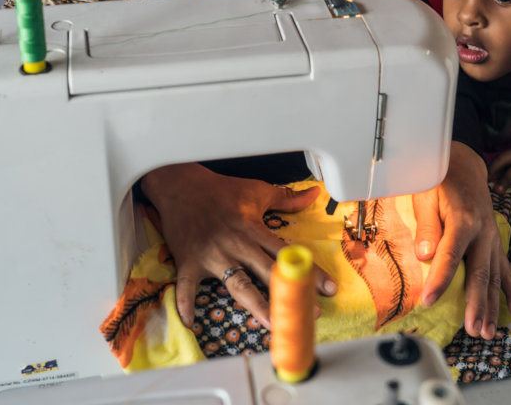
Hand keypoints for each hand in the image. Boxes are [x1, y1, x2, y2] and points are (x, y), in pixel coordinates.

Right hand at [139, 163, 336, 329]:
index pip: (287, 254)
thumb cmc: (220, 190)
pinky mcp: (189, 261)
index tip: (329, 289)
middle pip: (268, 272)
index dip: (309, 271)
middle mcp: (236, 243)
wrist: (181, 185)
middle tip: (312, 314)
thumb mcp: (257, 190)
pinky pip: (186, 285)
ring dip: (256, 305)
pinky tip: (190, 323)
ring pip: (238, 284)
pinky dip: (185, 303)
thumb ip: (287, 198)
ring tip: (272, 324)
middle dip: (290, 294)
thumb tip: (315, 194)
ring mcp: (212, 254)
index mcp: (253, 228)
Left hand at [412, 141, 510, 339]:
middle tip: (472, 331)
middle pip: (479, 273)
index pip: (450, 256)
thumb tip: (424, 254)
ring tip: (488, 332)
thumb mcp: (426, 194)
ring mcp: (492, 238)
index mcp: (463, 219)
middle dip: (476, 305)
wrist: (464, 165)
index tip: (429, 302)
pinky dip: (510, 291)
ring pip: (494, 277)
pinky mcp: (494, 242)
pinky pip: (504, 269)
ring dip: (492, 306)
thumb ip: (426, 225)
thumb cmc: (440, 179)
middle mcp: (482, 232)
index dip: (440, 280)